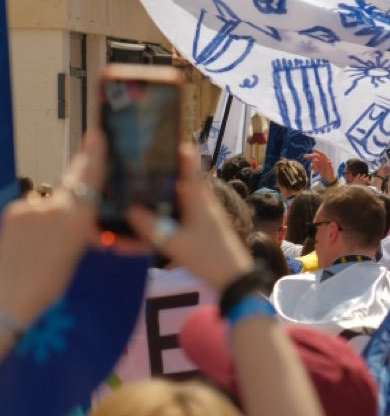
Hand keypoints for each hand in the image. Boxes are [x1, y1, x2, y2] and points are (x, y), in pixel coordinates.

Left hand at [0, 130, 104, 327]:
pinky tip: (28, 242)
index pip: (90, 180)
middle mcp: (55, 207)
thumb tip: (79, 222)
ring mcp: (31, 207)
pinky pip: (30, 210)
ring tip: (45, 239)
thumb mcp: (72, 258)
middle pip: (70, 184)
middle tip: (87, 157)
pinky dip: (33, 220)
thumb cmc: (45, 285)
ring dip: (50, 211)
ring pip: (47, 201)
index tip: (97, 134)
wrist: (5, 295)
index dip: (95, 156)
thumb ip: (77, 232)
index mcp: (76, 220)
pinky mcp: (13, 212)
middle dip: (78, 173)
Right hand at [127, 145, 252, 293]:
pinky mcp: (202, 227)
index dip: (176, 147)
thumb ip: (150, 227)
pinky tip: (149, 221)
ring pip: (177, 198)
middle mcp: (201, 200)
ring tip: (136, 192)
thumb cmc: (208, 257)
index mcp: (198, 196)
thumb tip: (129, 210)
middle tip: (136, 166)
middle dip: (159, 172)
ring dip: (160, 195)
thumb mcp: (174, 243)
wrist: (235, 278)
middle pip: (179, 179)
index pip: (189, 162)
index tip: (159, 137)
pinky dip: (165, 214)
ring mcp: (203, 214)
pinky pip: (179, 215)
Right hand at [308, 149, 334, 181]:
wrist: (329, 179)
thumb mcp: (330, 170)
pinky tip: (310, 170)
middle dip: (310, 156)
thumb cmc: (330, 174)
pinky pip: (313, 166)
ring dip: (313, 166)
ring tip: (316, 171)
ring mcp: (320, 164)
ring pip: (314, 162)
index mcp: (326, 160)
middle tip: (305, 156)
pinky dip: (311, 168)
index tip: (312, 149)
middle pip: (316, 156)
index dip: (317, 151)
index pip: (322, 154)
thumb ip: (329, 165)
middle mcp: (322, 161)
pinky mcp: (318, 167)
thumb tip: (329, 161)